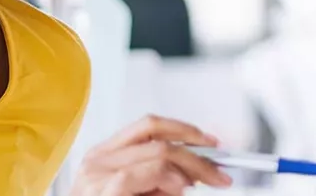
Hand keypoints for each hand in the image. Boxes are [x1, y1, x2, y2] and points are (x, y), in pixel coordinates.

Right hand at [70, 115, 232, 195]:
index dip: (185, 130)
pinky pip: (148, 173)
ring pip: (158, 153)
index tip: (210, 143)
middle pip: (159, 140)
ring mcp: (97, 175)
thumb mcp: (135, 193)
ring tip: (193, 187)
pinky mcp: (106, 191)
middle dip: (197, 155)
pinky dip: (170, 179)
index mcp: (103, 155)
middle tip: (218, 173)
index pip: (149, 126)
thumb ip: (156, 178)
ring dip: (187, 169)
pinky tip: (178, 189)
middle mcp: (97, 160)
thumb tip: (190, 172)